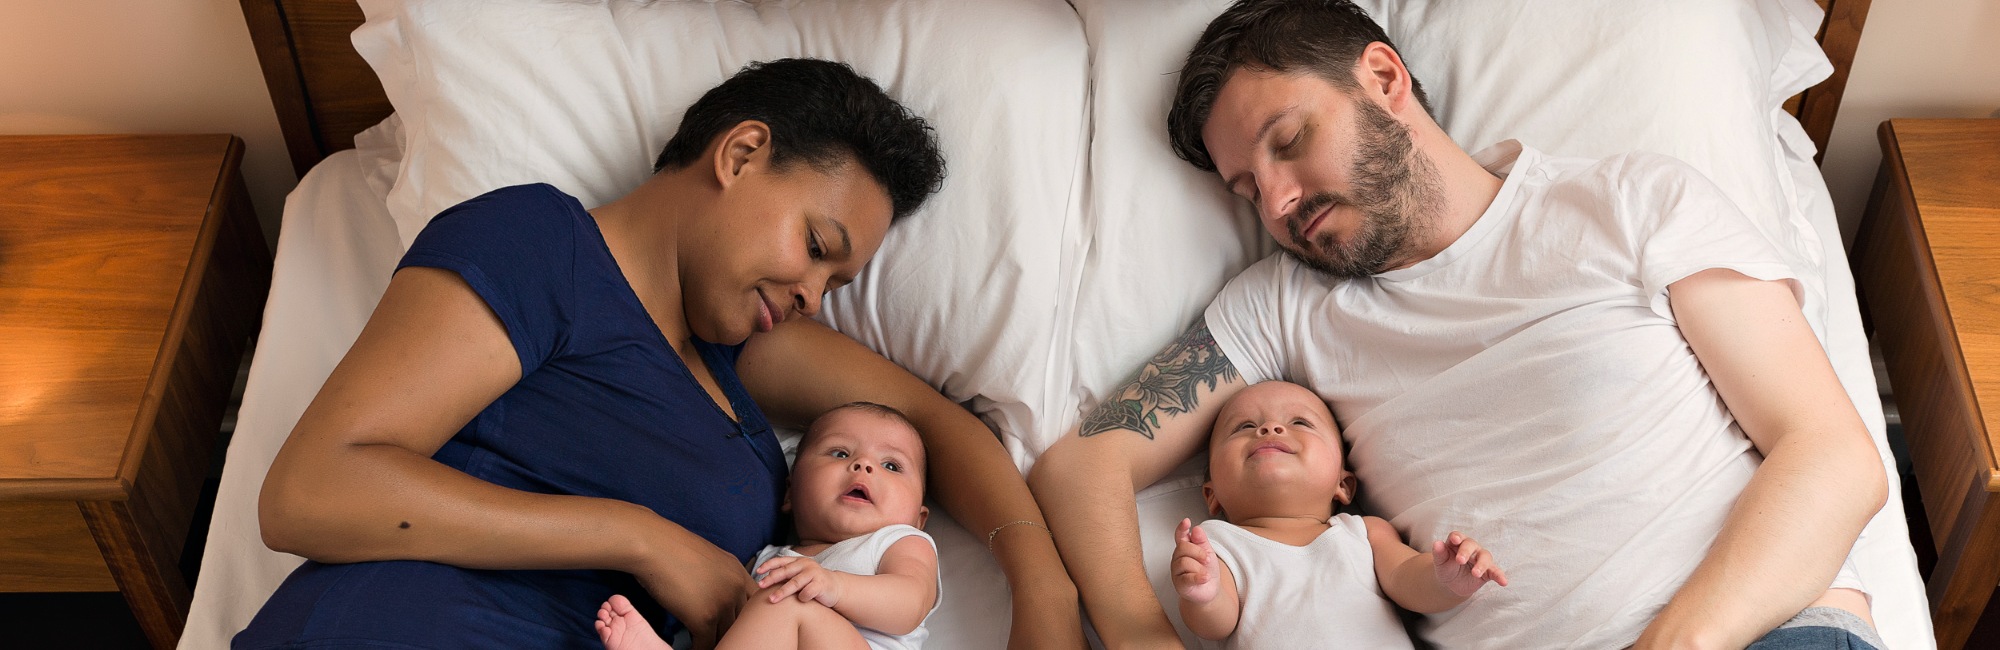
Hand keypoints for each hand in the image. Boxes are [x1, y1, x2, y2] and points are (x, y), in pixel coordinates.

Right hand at [630, 528, 754, 649]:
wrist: (655, 546)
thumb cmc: (673, 548)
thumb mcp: (709, 558)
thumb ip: (721, 576)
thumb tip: (718, 592)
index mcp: (738, 573)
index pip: (754, 603)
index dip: (746, 618)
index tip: (736, 626)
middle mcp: (736, 588)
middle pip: (742, 622)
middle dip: (732, 632)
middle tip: (723, 638)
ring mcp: (722, 604)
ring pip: (726, 635)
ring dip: (716, 642)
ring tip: (709, 646)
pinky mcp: (704, 618)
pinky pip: (706, 644)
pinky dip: (699, 649)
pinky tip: (692, 649)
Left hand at [755, 555, 846, 607]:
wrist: (835, 588)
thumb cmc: (812, 583)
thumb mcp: (799, 576)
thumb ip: (785, 575)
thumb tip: (763, 580)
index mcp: (799, 561)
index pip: (781, 560)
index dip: (768, 565)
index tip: (758, 572)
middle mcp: (806, 565)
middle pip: (785, 571)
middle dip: (771, 578)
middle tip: (760, 585)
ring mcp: (814, 574)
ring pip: (795, 582)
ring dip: (782, 592)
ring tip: (772, 599)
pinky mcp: (821, 584)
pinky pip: (808, 592)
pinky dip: (802, 598)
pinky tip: (801, 601)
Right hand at [1171, 518, 1223, 604]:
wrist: (1209, 591)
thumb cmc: (1207, 570)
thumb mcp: (1208, 553)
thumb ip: (1201, 541)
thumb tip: (1196, 529)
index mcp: (1184, 548)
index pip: (1180, 535)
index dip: (1182, 528)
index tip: (1186, 522)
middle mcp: (1177, 558)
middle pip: (1183, 547)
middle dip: (1198, 552)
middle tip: (1207, 559)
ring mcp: (1176, 571)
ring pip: (1184, 562)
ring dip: (1200, 567)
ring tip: (1206, 573)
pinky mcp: (1179, 584)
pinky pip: (1187, 577)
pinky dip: (1198, 577)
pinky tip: (1205, 577)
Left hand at [1431, 531, 1507, 596]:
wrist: (1452, 584)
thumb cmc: (1446, 568)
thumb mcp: (1440, 562)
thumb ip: (1439, 553)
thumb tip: (1436, 543)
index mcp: (1457, 543)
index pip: (1458, 536)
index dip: (1457, 537)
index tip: (1455, 540)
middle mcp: (1471, 548)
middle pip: (1471, 544)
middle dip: (1466, 551)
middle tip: (1460, 560)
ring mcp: (1480, 558)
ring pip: (1485, 556)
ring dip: (1481, 564)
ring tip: (1475, 573)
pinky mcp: (1488, 571)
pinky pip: (1495, 572)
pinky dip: (1500, 576)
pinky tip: (1503, 582)